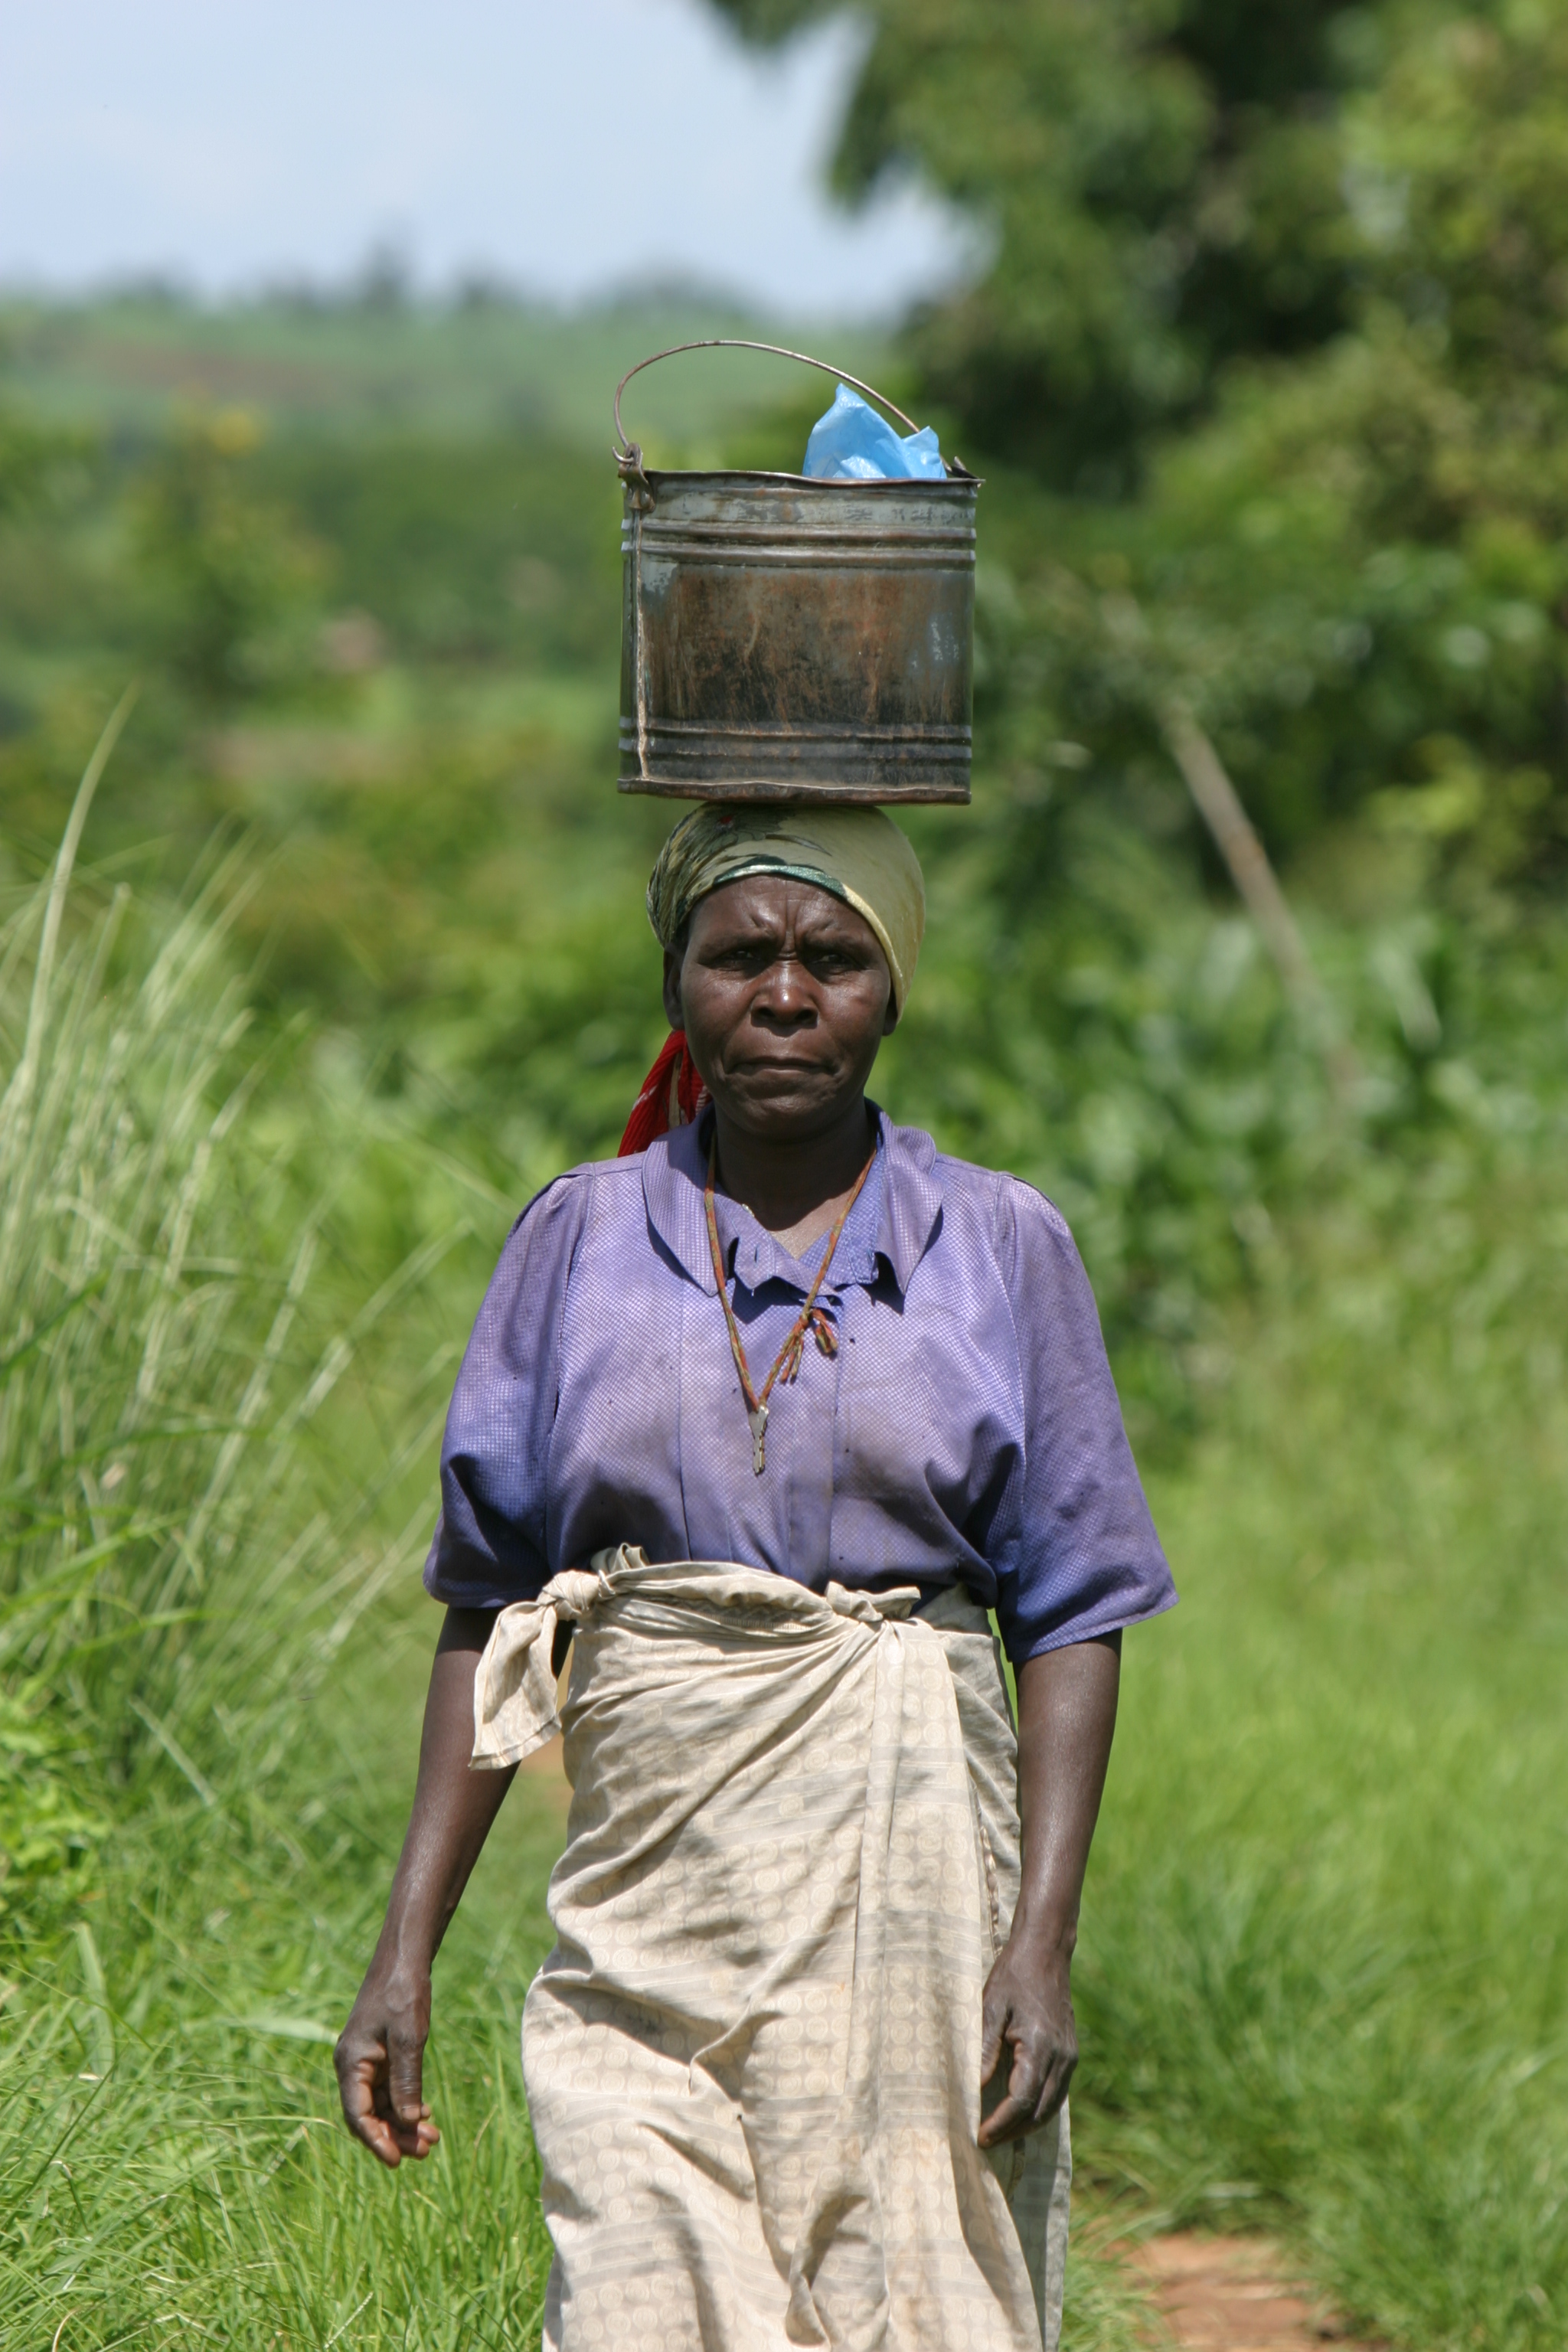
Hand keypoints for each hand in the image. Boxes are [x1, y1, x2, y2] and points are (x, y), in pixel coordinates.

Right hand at [335, 1958, 440, 2167]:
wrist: (405, 1957)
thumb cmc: (403, 1993)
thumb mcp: (408, 2038)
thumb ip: (406, 2081)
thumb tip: (407, 2121)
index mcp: (351, 2063)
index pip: (358, 2115)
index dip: (377, 2141)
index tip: (398, 2161)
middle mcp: (354, 2065)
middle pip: (370, 2114)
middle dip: (395, 2135)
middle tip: (425, 2151)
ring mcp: (367, 2060)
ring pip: (382, 2104)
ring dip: (404, 2122)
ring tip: (432, 2137)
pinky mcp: (381, 2054)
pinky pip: (389, 2089)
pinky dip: (406, 2103)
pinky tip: (425, 2112)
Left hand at [977, 1929, 1077, 2148]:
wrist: (1046, 1952)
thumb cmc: (1013, 1976)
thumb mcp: (991, 2007)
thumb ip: (984, 2049)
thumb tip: (972, 2088)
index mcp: (1041, 2047)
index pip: (1022, 2100)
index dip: (1001, 2124)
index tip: (980, 2136)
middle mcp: (1061, 2058)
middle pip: (1040, 2112)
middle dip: (1012, 2132)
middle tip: (985, 2141)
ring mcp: (1070, 2057)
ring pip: (1052, 2107)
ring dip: (1027, 2124)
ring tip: (998, 2132)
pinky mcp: (1070, 2054)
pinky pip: (1057, 2093)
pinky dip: (1039, 2108)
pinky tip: (1019, 2111)